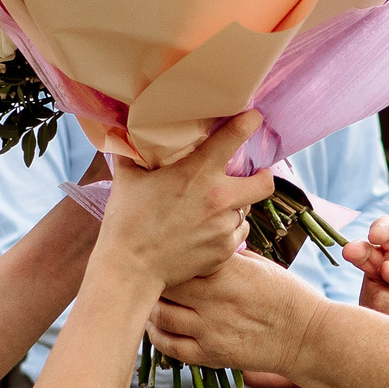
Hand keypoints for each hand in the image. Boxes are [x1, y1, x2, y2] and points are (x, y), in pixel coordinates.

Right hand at [101, 114, 271, 290]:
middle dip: (263, 176)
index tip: (253, 119)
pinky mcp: (225, 251)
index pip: (235, 136)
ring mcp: (225, 227)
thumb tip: (122, 131)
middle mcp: (220, 198)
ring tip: (214, 209)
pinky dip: (227, 231)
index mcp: (198, 172)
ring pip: (246, 210)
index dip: (249, 123)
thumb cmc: (126, 222)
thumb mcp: (128, 179)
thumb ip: (133, 153)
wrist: (130, 268)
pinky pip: (238, 234)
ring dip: (235, 207)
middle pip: (265, 182)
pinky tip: (208, 231)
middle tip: (253, 175)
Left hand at [149, 252, 323, 375]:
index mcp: (228, 272)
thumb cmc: (285, 295)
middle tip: (150, 274)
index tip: (162, 252)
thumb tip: (197, 244)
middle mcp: (216, 301)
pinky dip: (158, 336)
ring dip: (152, 307)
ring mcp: (211, 331)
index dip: (167, 255)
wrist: (306, 336)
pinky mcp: (212, 355)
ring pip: (162, 316)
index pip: (182, 259)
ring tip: (151, 299)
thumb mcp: (258, 264)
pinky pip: (171, 348)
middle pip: (165, 286)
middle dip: (155, 279)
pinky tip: (157, 326)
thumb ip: (225, 256)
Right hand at [347, 217, 388, 344]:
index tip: (375, 236)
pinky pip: (381, 317)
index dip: (380, 229)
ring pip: (378, 295)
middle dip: (357, 252)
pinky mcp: (372, 313)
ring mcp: (375, 288)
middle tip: (350, 252)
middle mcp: (383, 263)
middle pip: (363, 253)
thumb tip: (385, 270)